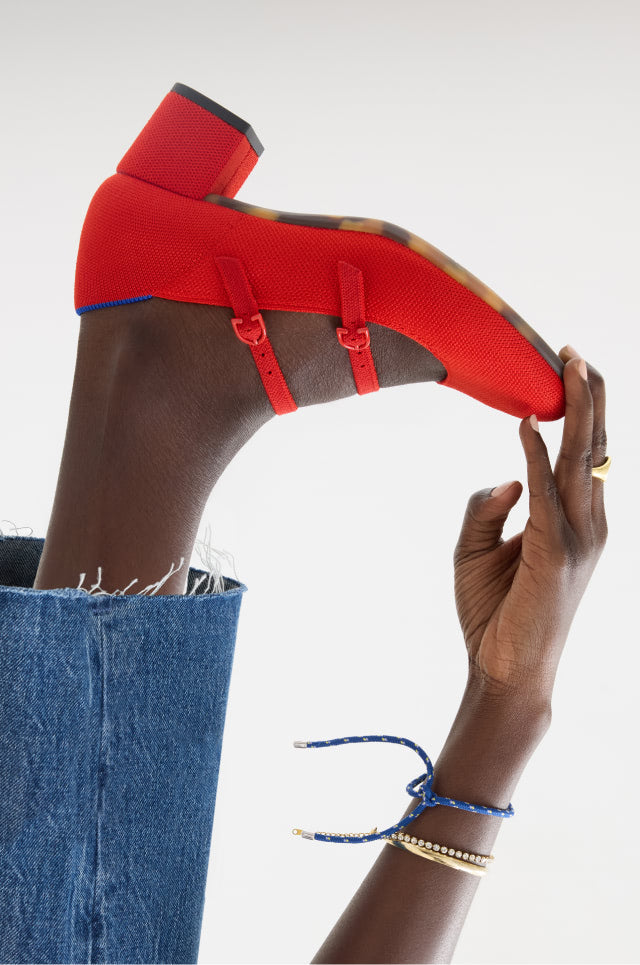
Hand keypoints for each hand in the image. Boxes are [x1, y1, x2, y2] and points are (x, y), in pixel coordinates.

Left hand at [453, 345, 607, 703]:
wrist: (506, 673)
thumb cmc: (495, 614)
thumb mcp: (477, 551)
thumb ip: (488, 509)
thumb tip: (508, 477)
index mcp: (577, 523)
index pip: (586, 457)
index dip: (582, 414)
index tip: (569, 372)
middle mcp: (587, 525)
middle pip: (593, 448)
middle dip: (587, 398)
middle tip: (575, 353)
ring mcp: (577, 539)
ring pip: (581, 460)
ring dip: (575, 410)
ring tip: (569, 366)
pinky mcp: (554, 555)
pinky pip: (544, 493)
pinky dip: (535, 455)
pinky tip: (527, 422)